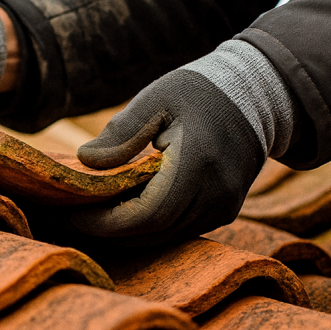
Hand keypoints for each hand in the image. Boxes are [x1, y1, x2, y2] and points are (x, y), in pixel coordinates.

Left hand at [71, 68, 264, 246]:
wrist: (256, 97)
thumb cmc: (199, 92)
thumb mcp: (157, 98)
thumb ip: (122, 131)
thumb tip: (86, 161)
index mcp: (197, 164)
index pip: (147, 215)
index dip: (107, 223)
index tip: (74, 215)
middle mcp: (216, 194)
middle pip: (155, 233)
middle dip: (111, 231)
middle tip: (75, 218)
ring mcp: (225, 207)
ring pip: (167, 237)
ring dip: (129, 233)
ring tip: (95, 216)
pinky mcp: (226, 211)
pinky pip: (181, 230)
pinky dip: (151, 227)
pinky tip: (125, 212)